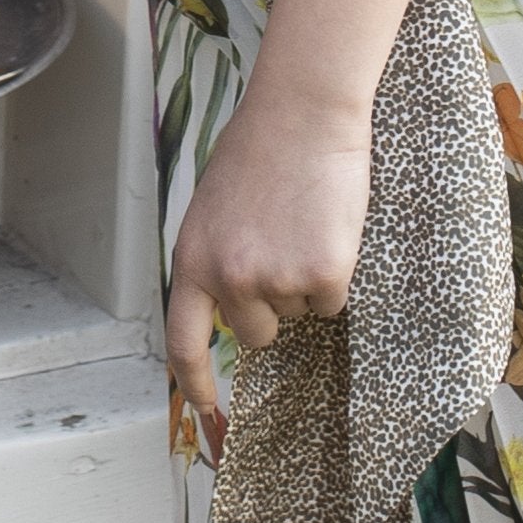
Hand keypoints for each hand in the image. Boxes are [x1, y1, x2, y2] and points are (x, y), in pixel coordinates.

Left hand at [162, 80, 372, 443]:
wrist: (304, 111)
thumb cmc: (262, 148)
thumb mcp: (214, 209)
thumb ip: (215, 258)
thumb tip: (230, 304)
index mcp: (192, 260)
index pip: (184, 343)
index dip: (196, 384)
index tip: (209, 410)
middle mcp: (228, 279)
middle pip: (256, 333)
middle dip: (274, 308)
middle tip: (285, 249)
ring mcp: (276, 280)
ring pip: (301, 312)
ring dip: (307, 280)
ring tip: (303, 222)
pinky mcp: (323, 275)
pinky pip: (334, 300)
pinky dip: (338, 273)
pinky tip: (329, 227)